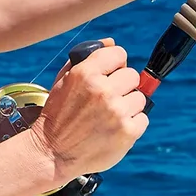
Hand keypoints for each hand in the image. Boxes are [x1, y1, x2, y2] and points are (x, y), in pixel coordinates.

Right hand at [29, 43, 146, 179]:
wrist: (52, 153)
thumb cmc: (58, 115)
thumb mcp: (64, 81)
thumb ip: (87, 58)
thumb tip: (111, 42)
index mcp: (86, 73)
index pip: (119, 53)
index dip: (115, 65)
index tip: (110, 74)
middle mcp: (103, 90)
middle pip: (132, 75)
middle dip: (122, 86)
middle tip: (108, 100)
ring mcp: (117, 112)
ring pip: (140, 98)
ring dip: (128, 106)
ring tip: (109, 117)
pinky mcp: (128, 132)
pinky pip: (143, 119)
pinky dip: (132, 124)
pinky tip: (114, 130)